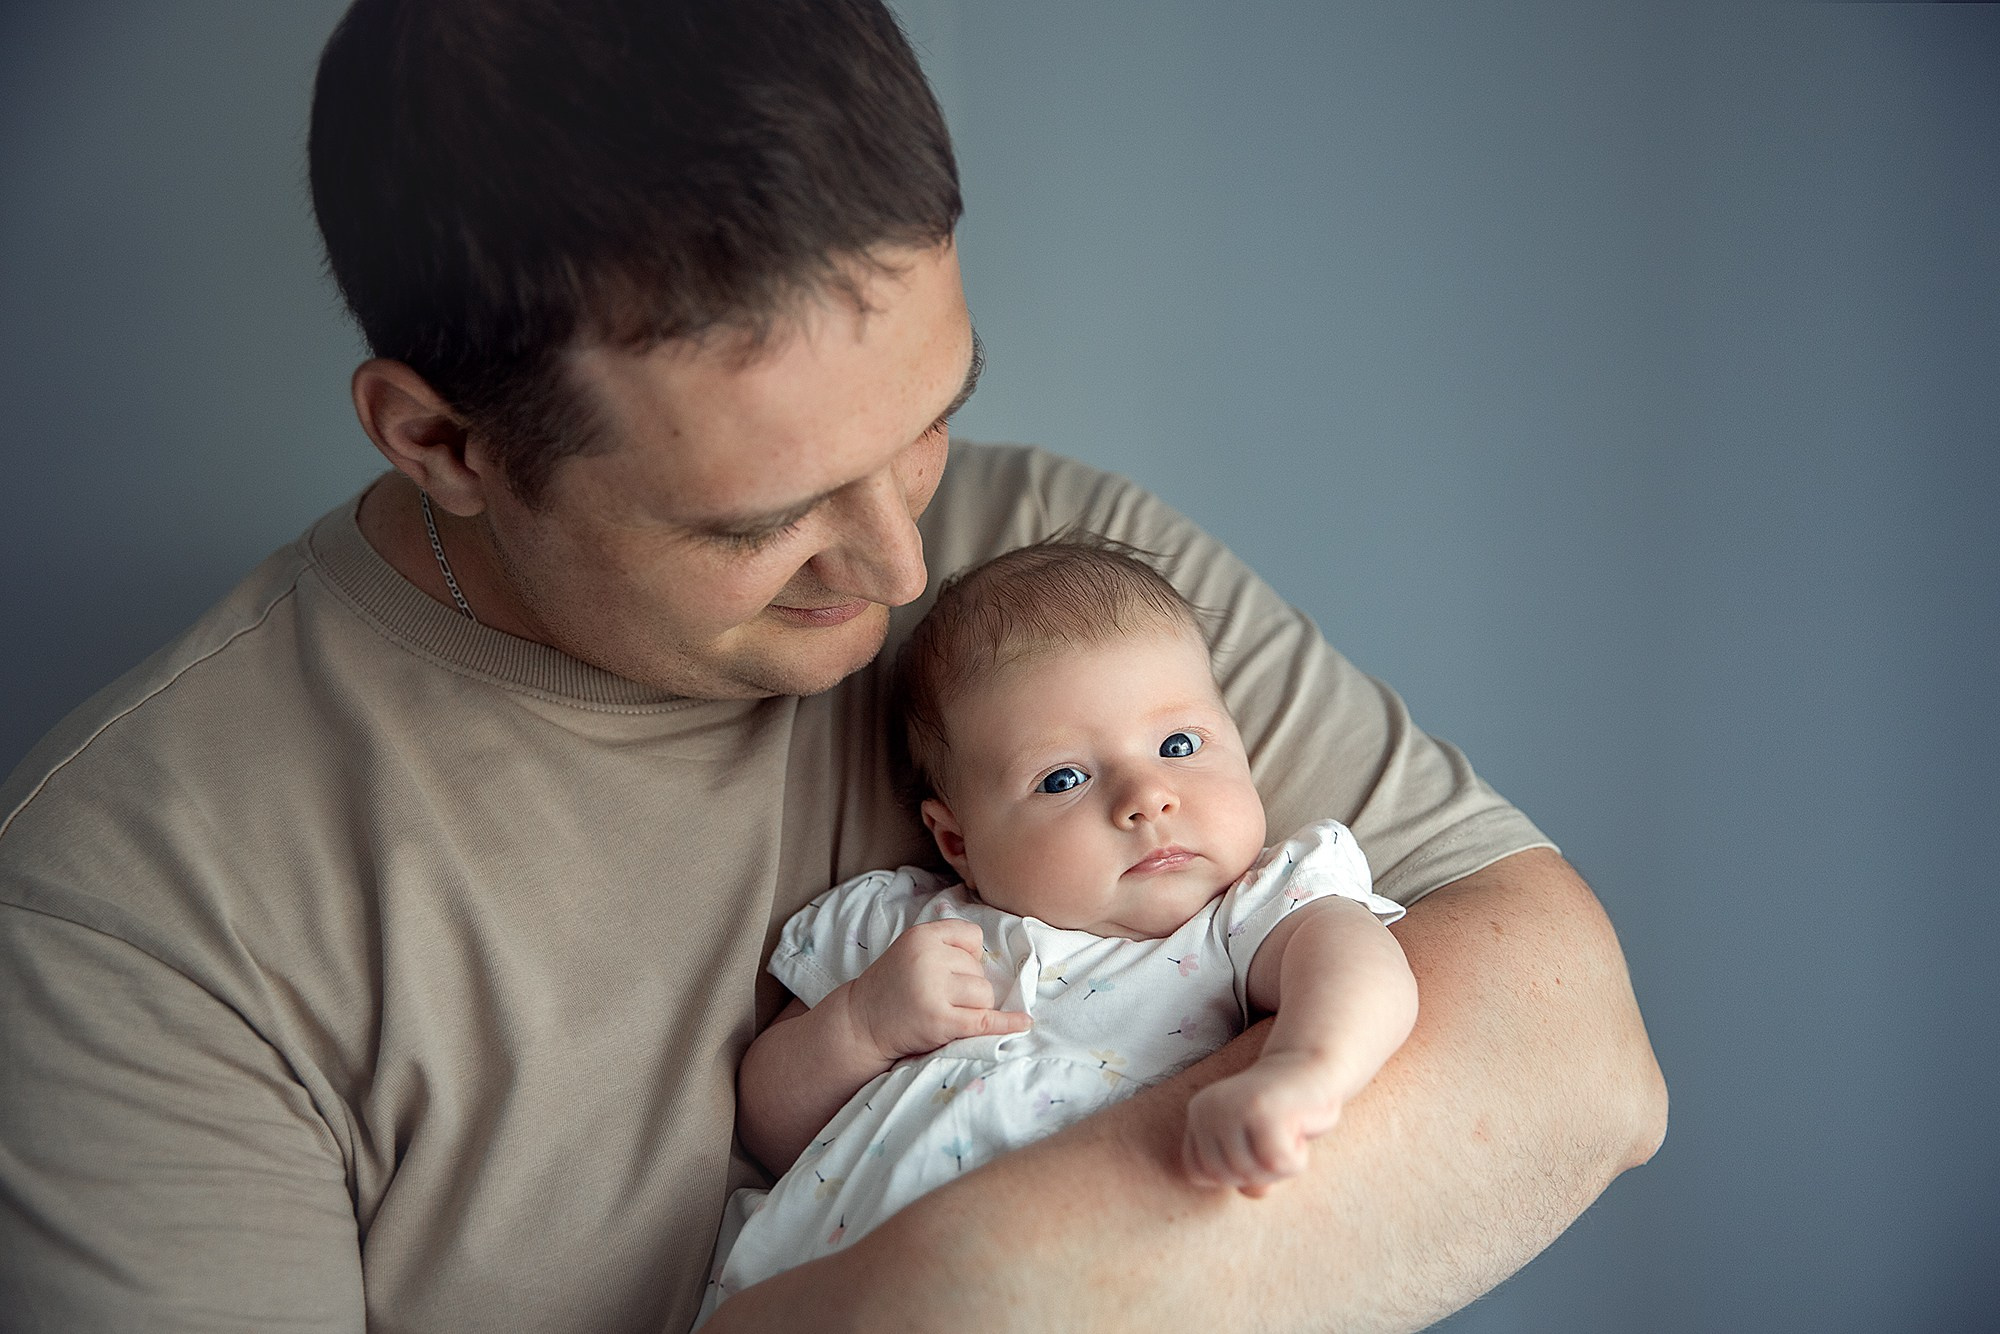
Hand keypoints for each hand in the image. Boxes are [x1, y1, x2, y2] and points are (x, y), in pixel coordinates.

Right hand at [844, 918, 1030, 1061]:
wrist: (861, 1022)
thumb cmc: (893, 986)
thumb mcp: (911, 950)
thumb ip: (946, 946)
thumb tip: (996, 959)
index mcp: (922, 936)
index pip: (972, 937)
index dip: (968, 956)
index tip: (952, 970)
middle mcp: (928, 958)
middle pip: (979, 970)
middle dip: (968, 986)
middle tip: (938, 997)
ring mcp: (933, 990)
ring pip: (984, 995)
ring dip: (973, 1007)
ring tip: (945, 1011)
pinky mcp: (940, 1020)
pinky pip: (985, 1020)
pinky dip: (1007, 1023)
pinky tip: (1024, 1022)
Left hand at [1180, 1049, 1349, 1196]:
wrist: (1314, 1067)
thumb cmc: (1284, 1113)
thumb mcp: (1255, 1147)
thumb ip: (1247, 1174)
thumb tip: (1253, 1191)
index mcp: (1198, 1113)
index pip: (1199, 1173)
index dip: (1231, 1173)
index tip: (1254, 1147)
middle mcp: (1208, 1108)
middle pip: (1225, 1176)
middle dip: (1259, 1173)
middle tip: (1278, 1140)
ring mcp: (1233, 1107)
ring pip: (1251, 1173)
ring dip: (1280, 1167)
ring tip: (1288, 1132)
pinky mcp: (1262, 1110)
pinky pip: (1278, 1164)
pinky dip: (1296, 1160)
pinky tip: (1299, 1130)